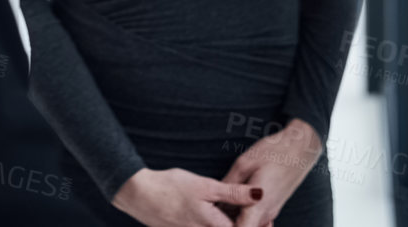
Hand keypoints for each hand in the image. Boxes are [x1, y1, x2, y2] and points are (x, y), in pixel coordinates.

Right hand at [112, 167, 262, 226]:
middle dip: (244, 223)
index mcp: (213, 226)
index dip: (257, 224)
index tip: (268, 220)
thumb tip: (260, 194)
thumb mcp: (205, 185)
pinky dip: (213, 223)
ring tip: (238, 213)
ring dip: (229, 223)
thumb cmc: (171, 187)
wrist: (139, 194)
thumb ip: (232, 192)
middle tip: (261, 218)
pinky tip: (214, 213)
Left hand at [219, 119, 322, 226]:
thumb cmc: (274, 152)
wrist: (301, 148)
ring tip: (221, 202)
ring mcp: (270, 212)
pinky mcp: (272, 207)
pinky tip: (233, 199)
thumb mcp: (244, 163)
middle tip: (213, 207)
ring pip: (248, 224)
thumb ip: (229, 184)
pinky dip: (242, 213)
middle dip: (225, 221)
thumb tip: (215, 199)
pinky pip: (254, 217)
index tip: (213, 218)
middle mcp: (266, 214)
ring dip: (233, 217)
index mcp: (258, 205)